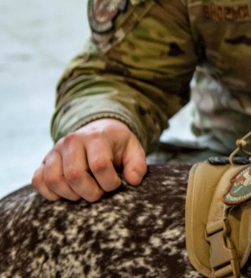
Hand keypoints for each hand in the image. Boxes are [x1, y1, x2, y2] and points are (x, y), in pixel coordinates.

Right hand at [31, 118, 146, 201]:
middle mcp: (72, 141)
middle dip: (90, 192)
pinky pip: (38, 181)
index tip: (116, 184)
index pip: (99, 165)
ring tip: (84, 193)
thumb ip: (138, 165)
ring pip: (54, 180)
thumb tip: (133, 181)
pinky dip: (50, 193)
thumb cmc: (117, 145)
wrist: (98, 131)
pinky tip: (67, 193)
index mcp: (96, 137)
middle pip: (75, 175)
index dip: (109, 182)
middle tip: (99, 193)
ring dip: (71, 195)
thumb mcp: (134, 150)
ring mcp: (54, 151)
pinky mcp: (43, 162)